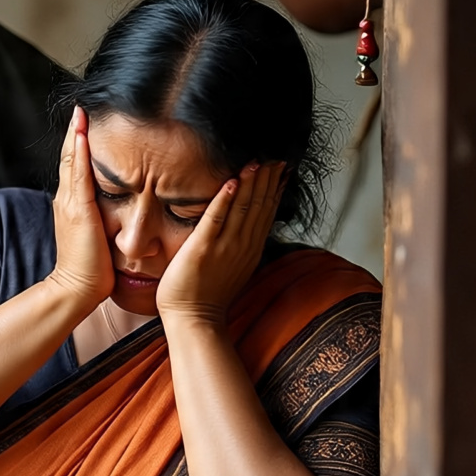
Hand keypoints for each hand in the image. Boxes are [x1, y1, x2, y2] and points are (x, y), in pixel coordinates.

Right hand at [48, 107, 114, 310]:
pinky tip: (83, 133)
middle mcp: (67, 200)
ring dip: (76, 135)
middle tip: (81, 107)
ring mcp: (69, 204)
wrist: (76, 289)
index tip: (86, 122)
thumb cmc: (92, 269)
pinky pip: (79, 174)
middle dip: (76, 132)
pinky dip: (80, 152)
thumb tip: (119, 209)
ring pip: (72, 161)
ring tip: (81, 111)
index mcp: (72, 205)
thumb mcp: (97, 237)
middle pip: (71, 158)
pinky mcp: (78, 210)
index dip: (79, 145)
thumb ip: (102, 220)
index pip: (75, 168)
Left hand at [155, 161, 285, 325]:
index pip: (267, 212)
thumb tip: (247, 228)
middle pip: (260, 205)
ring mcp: (224, 247)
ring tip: (257, 160)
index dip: (274, 188)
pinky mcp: (202, 249)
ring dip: (250, 183)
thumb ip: (240, 245)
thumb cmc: (207, 295)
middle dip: (267, 178)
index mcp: (250, 249)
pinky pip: (215, 220)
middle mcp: (242, 246)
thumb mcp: (233, 267)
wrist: (194, 321)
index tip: (281, 167)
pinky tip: (231, 181)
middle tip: (275, 154)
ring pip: (243, 208)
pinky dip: (224, 200)